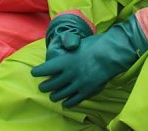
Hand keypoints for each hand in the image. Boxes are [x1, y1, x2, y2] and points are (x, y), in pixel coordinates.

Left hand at [31, 15, 147, 106]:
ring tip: (53, 95)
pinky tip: (65, 102)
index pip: (46, 69)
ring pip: (60, 95)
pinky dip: (67, 102)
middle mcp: (69, 73)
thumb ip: (68, 50)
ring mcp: (78, 84)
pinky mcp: (87, 91)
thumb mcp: (78, 44)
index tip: (34, 72)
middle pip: (50, 85)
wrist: (112, 54)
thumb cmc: (96, 45)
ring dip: (54, 95)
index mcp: (66, 60)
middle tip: (42, 86)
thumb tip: (62, 53)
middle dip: (44, 86)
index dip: (38, 71)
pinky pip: (73, 100)